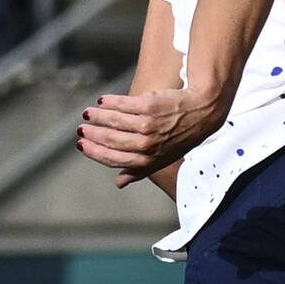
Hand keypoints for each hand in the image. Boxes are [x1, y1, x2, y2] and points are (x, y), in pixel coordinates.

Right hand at [79, 86, 230, 186]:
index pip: (114, 158)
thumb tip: (119, 183)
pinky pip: (123, 105)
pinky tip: (103, 101)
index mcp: (148, 161)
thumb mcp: (163, 158)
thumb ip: (139, 170)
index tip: (82, 144)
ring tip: (89, 113)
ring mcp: (149, 125)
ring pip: (115, 121)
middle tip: (81, 129)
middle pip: (111, 140)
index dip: (95, 152)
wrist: (203, 111)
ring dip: (98, 117)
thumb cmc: (181, 136)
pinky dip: (110, 102)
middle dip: (93, 135)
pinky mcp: (150, 106)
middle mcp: (148, 145)